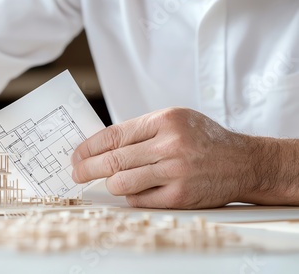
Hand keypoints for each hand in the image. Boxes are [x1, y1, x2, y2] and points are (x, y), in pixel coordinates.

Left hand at [71, 107, 269, 208]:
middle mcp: (170, 145)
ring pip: (122, 182)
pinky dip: (131, 195)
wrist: (243, 162)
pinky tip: (133, 190)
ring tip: (108, 182)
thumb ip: (141, 131)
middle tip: (77, 173)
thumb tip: (101, 147)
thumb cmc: (204, 139)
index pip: (114, 135)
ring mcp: (175, 172)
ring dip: (109, 184)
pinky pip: (139, 199)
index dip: (89, 147)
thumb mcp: (175, 120)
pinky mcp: (180, 196)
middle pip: (113, 160)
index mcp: (165, 121)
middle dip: (87, 169)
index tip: (77, 155)